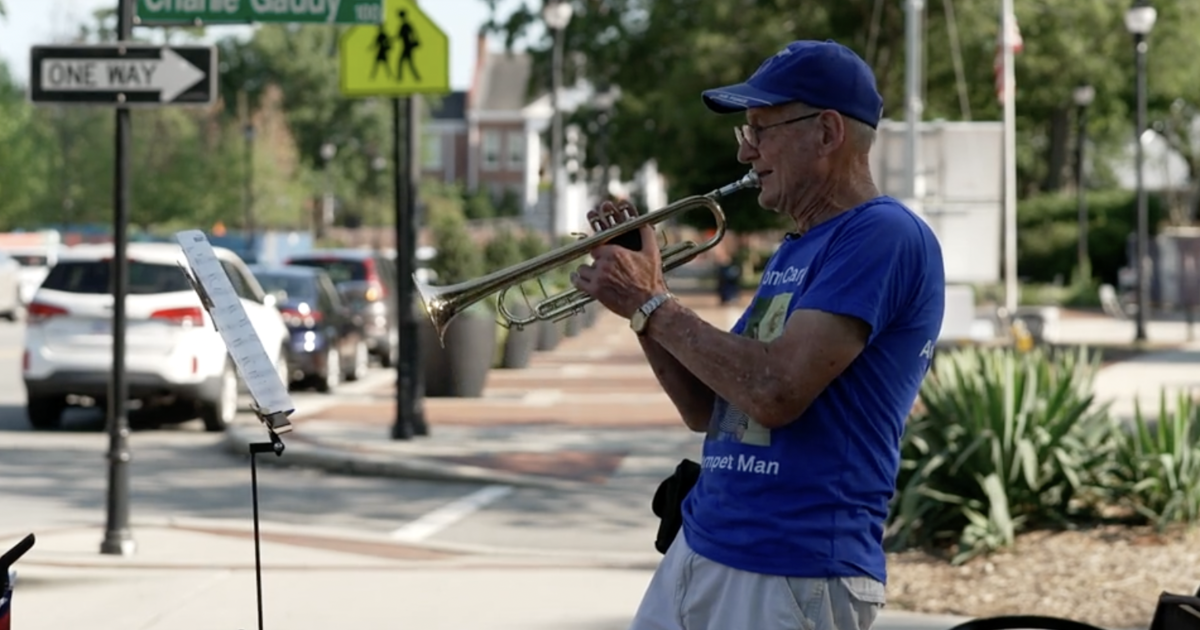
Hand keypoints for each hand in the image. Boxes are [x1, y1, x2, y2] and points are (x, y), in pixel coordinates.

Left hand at [571, 200, 668, 318]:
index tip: (603, 253)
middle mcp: (604, 264)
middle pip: (591, 257)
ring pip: (583, 269)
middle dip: (597, 262)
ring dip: (587, 271)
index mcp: (615, 252)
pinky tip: (577, 277)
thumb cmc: (651, 279)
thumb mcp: (652, 253)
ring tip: (593, 274)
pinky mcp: (595, 291)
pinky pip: (578, 282)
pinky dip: (577, 279)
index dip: (600, 249)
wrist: (648, 305)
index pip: (598, 245)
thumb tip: (642, 222)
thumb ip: (646, 234)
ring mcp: (598, 278)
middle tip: (605, 268)